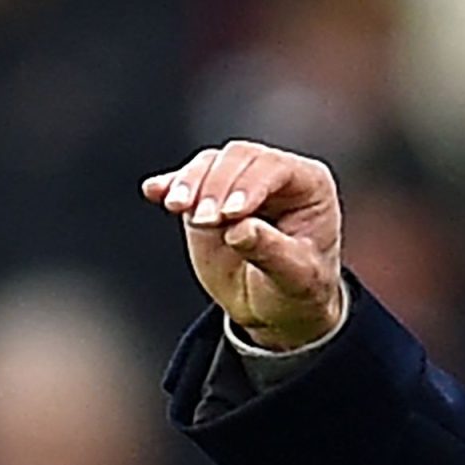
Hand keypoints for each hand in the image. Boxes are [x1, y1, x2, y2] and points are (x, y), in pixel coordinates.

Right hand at [142, 140, 345, 350]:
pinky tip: (154, 192)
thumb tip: (239, 230)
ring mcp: (238, 180)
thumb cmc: (297, 289)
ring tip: (176, 207)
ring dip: (189, 183)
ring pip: (209, 164)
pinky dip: (169, 185)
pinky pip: (185, 180)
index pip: (275, 169)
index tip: (231, 214)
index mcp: (310, 184)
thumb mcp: (295, 279)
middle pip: (238, 158)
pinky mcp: (207, 193)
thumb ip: (271, 252)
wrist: (274, 306)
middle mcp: (274, 174)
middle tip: (204, 220)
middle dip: (216, 185)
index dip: (249, 185)